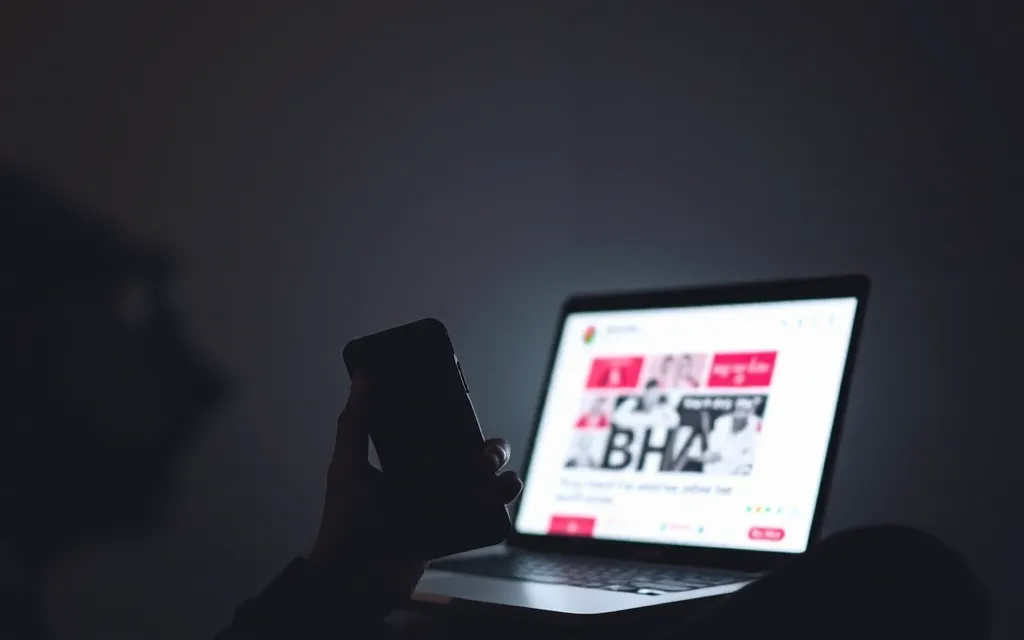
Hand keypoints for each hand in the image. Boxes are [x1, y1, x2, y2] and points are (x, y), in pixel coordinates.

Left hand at [309, 374, 522, 607]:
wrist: (357, 580)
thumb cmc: (346, 524)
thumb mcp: (348, 465)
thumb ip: (355, 421)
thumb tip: (362, 376)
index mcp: (407, 460)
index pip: (441, 431)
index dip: (459, 417)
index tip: (466, 407)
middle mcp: (431, 480)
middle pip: (474, 454)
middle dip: (489, 449)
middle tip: (481, 456)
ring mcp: (447, 505)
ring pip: (489, 480)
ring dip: (501, 474)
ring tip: (490, 478)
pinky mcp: (457, 528)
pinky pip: (490, 511)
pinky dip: (501, 501)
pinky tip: (495, 498)